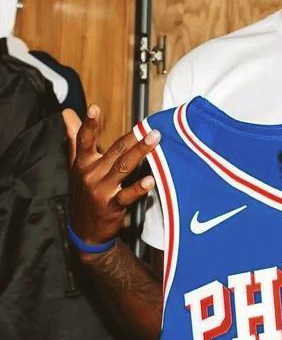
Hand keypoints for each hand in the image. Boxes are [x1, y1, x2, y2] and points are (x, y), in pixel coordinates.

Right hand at [63, 105, 159, 245]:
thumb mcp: (76, 165)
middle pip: (114, 151)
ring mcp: (101, 191)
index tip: (94, 108)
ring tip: (155, 141)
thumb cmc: (84, 192)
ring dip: (140, 153)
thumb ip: (74, 138)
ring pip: (123, 168)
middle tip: (150, 127)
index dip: (89, 124)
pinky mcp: (111, 207)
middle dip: (133, 138)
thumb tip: (67, 113)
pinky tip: (150, 180)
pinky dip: (139, 188)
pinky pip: (127, 195)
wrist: (85, 231)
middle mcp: (90, 175)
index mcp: (83, 163)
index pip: (84, 140)